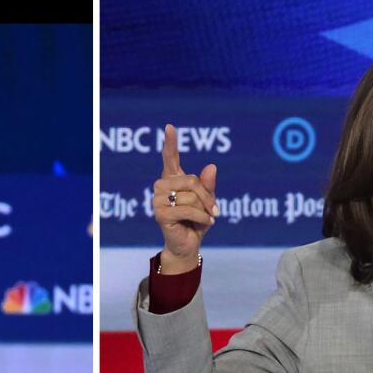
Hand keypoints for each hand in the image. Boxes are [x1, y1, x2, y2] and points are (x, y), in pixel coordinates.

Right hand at [153, 123, 217, 273]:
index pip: (170, 158)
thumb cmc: (197, 222)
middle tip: (215, 209)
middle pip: (190, 180)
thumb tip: (211, 166)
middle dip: (206, 195)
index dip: (170, 143)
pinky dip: (202, 217)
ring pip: (190, 196)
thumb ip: (208, 185)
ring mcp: (158, 200)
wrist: (188, 246)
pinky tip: (207, 223)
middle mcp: (162, 187)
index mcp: (172, 180)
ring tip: (208, 218)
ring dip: (205, 209)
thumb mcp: (207, 201)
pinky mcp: (159, 214)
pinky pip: (187, 209)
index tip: (170, 127)